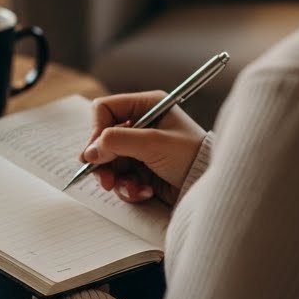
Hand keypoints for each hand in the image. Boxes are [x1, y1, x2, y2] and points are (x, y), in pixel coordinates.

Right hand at [81, 91, 205, 207]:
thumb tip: (89, 152)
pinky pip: (122, 177)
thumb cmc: (191, 156)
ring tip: (133, 189)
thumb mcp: (153, 144)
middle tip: (106, 180)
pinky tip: (145, 192)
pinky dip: (130, 188)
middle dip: (104, 162)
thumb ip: (117, 142)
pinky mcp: (143, 169)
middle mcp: (142, 124)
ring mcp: (141, 148)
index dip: (97, 131)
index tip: (96, 154)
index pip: (105, 110)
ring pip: (110, 162)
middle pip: (103, 139)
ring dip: (118, 179)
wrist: (209, 186)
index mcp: (147, 105)